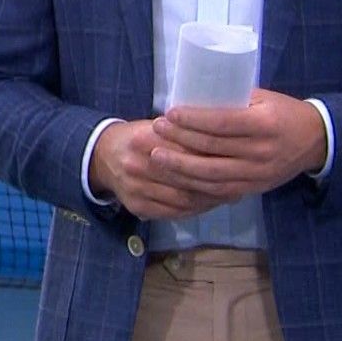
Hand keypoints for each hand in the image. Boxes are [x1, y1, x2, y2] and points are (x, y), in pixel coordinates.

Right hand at [89, 119, 227, 219]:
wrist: (102, 156)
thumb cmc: (139, 137)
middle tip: (239, 182)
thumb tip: (223, 142)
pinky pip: (173, 213)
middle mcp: (139, 165)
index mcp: (145, 139)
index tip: (236, 160)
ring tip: (229, 195)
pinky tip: (207, 205)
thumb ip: (183, 134)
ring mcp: (137, 189)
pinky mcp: (137, 206)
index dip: (213, 158)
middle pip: (186, 178)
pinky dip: (194, 211)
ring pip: (182, 199)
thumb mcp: (157, 127)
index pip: (187, 151)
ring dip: (209, 200)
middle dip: (216, 183)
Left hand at [147, 89, 326, 201]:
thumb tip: (193, 96)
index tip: (169, 113)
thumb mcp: (263, 98)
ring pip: (212, 176)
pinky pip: (220, 191)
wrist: (315, 141)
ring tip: (157, 157)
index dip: (193, 120)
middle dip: (179, 141)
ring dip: (180, 168)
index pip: (222, 123)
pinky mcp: (254, 188)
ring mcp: (258, 173)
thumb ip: (233, 99)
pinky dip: (195, 185)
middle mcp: (261, 151)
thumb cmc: (284, 112)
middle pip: (212, 150)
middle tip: (155, 132)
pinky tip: (176, 177)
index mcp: (264, 124)